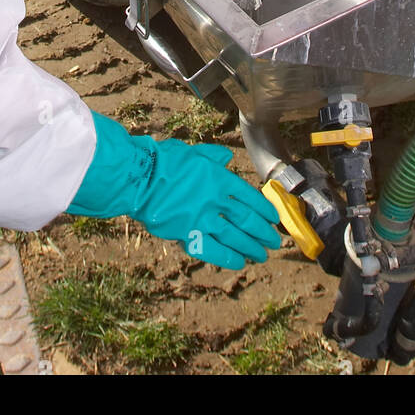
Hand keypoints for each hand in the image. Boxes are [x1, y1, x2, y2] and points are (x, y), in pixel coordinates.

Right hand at [67, 112, 280, 269]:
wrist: (140, 178)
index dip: (264, 210)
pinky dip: (228, 257)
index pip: (249, 197)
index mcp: (219, 178)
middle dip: (263, 232)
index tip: (273, 219)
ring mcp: (202, 218)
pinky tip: (240, 262)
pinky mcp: (188, 234)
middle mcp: (215, 200)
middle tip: (273, 241)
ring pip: (235, 237)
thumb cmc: (165, 161)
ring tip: (262, 254)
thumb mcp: (193, 152)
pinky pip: (213, 250)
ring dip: (252, 247)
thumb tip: (227, 157)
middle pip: (247, 219)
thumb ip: (213, 156)